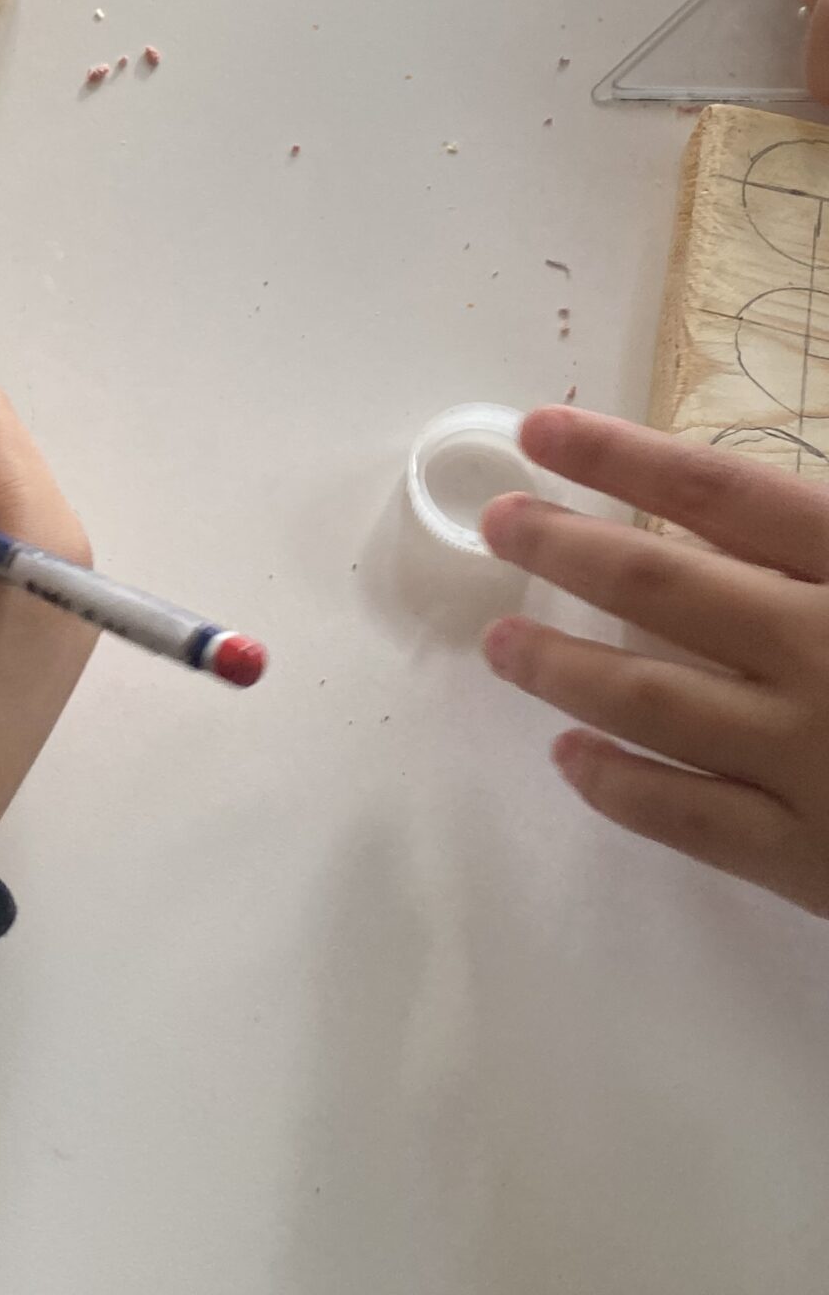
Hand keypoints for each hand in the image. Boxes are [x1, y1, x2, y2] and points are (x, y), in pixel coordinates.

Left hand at [480, 406, 828, 912]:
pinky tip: (571, 760)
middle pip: (662, 590)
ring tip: (501, 643)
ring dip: (564, 668)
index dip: (624, 459)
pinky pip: (690, 820)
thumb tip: (769, 511)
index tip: (544, 430)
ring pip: (651, 703)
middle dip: (566, 550)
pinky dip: (619, 786)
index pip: (727, 496)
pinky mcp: (815, 864)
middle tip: (498, 525)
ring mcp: (816, 764)